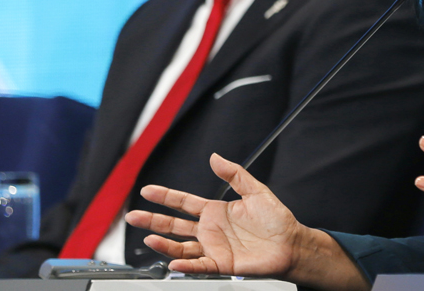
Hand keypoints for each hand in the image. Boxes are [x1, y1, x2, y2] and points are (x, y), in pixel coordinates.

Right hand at [125, 153, 301, 276]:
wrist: (290, 243)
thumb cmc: (276, 219)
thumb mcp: (255, 190)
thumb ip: (234, 174)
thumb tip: (215, 157)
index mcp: (215, 211)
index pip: (184, 202)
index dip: (165, 196)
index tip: (147, 191)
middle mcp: (210, 230)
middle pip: (174, 224)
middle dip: (153, 220)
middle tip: (133, 216)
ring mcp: (213, 248)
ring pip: (181, 246)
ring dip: (163, 243)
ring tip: (148, 237)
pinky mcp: (221, 264)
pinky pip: (199, 265)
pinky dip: (186, 264)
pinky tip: (174, 261)